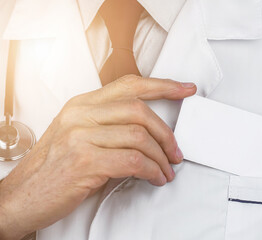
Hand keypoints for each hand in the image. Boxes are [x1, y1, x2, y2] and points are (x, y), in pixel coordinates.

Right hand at [0, 75, 196, 239]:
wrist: (21, 196)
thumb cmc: (53, 168)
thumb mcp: (77, 135)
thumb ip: (107, 125)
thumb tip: (147, 132)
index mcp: (81, 104)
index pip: (130, 85)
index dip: (163, 86)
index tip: (185, 89)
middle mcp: (81, 115)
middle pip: (139, 110)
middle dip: (166, 132)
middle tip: (176, 150)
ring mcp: (81, 136)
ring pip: (139, 137)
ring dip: (161, 157)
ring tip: (167, 169)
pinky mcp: (84, 161)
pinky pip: (133, 161)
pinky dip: (152, 170)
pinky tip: (156, 177)